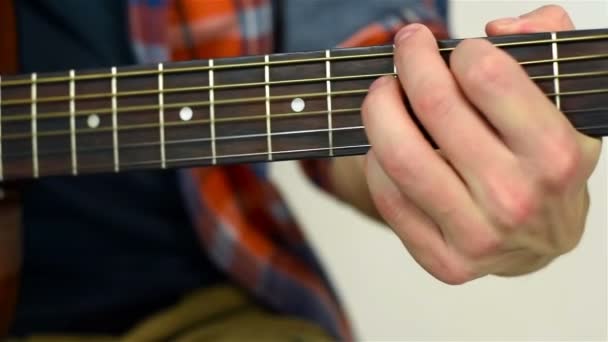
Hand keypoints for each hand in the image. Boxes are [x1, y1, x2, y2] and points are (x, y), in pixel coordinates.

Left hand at [361, 5, 601, 283]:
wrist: (540, 239)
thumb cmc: (546, 163)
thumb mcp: (567, 100)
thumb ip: (547, 44)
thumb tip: (499, 29)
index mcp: (555, 154)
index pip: (486, 76)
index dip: (461, 51)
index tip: (456, 49)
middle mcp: (516, 198)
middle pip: (434, 106)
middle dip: (410, 61)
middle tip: (406, 48)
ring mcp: (477, 235)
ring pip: (399, 155)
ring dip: (379, 107)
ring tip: (383, 91)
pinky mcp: (444, 260)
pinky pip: (388, 197)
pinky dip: (376, 160)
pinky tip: (386, 144)